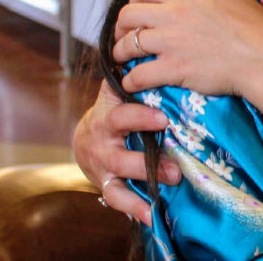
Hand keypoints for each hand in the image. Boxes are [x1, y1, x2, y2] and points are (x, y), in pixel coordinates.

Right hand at [72, 82, 179, 225]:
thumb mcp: (120, 93)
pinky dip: (134, 209)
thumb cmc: (115, 110)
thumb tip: (160, 46)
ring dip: (146, 179)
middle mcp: (102, 140)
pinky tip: (151, 216)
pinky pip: (118, 199)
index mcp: (108, 114)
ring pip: (120, 174)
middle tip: (176, 164)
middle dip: (147, 159)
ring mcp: (102, 164)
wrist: (86, 138)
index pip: (122, 114)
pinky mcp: (105, 184)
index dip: (141, 117)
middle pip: (120, 153)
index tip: (163, 119)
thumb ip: (135, 78)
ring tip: (172, 181)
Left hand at [113, 0, 262, 105]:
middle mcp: (174, 10)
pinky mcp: (172, 67)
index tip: (138, 14)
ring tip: (123, 60)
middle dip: (120, 27)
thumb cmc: (258, 27)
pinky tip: (132, 84)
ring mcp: (171, 39)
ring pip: (127, 43)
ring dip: (119, 53)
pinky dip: (130, 81)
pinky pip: (138, 74)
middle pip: (128, 14)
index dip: (136, 2)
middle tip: (124, 36)